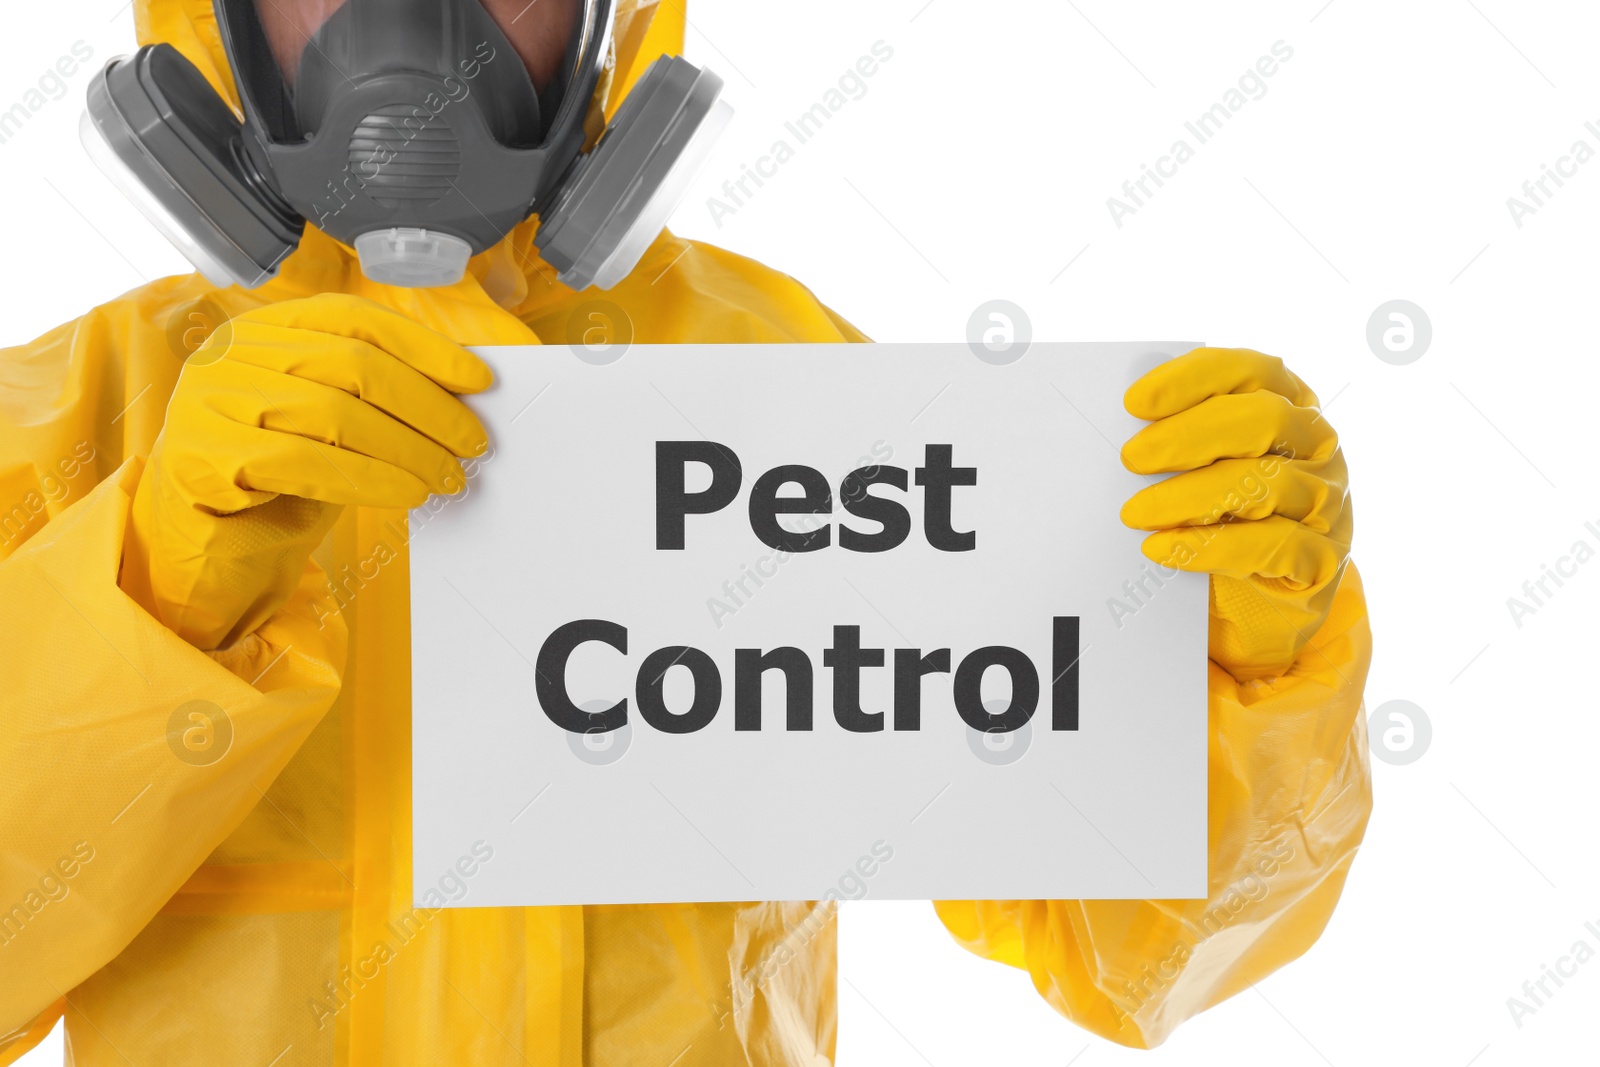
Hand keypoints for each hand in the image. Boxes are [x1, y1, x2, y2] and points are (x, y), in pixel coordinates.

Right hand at [121, 294, 492, 649]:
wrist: (202, 531)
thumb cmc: (276, 467)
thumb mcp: (326, 416)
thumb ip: (370, 391)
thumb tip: (461, 393)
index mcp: (267, 326)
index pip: (357, 318)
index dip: (426, 347)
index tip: (479, 380)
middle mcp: (233, 350)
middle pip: (353, 364)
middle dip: (428, 406)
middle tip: (473, 443)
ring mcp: (212, 398)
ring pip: (335, 413)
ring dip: (408, 449)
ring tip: (448, 476)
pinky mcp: (206, 454)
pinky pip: (305, 463)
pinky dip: (369, 480)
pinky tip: (407, 494)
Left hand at [1118, 347, 1351, 680]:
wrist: (1259, 599)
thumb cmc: (1224, 515)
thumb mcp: (1205, 468)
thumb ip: (1180, 441)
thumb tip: (1124, 428)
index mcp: (1289, 404)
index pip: (1250, 371)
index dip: (1193, 379)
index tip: (1135, 403)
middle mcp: (1317, 446)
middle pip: (1264, 420)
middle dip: (1189, 435)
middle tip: (1131, 459)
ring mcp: (1327, 501)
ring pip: (1265, 484)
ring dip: (1190, 497)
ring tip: (1135, 514)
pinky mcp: (1323, 558)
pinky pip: (1272, 546)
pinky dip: (1210, 547)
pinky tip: (1162, 548)